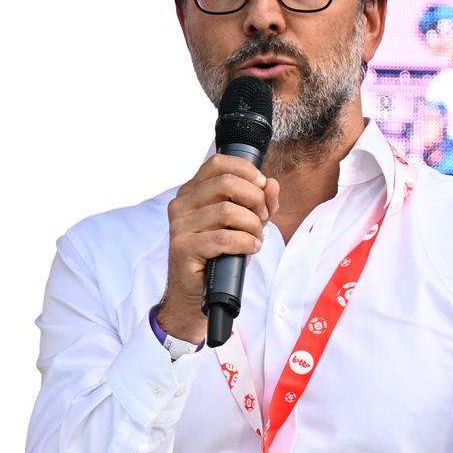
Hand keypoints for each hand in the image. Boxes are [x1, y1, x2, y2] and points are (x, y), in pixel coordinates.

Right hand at [160, 154, 280, 342]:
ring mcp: (180, 225)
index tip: (262, 186)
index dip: (246, 170)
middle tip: (263, 218)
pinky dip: (245, 242)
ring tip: (256, 238)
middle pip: (226, 183)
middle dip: (254, 199)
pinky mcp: (183, 247)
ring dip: (251, 225)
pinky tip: (250, 249)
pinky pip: (223, 238)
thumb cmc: (220, 254)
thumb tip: (272, 184)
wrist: (198, 290)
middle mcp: (182, 203)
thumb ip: (261, 202)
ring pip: (227, 211)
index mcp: (193, 191)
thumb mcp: (246, 223)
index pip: (218, 163)